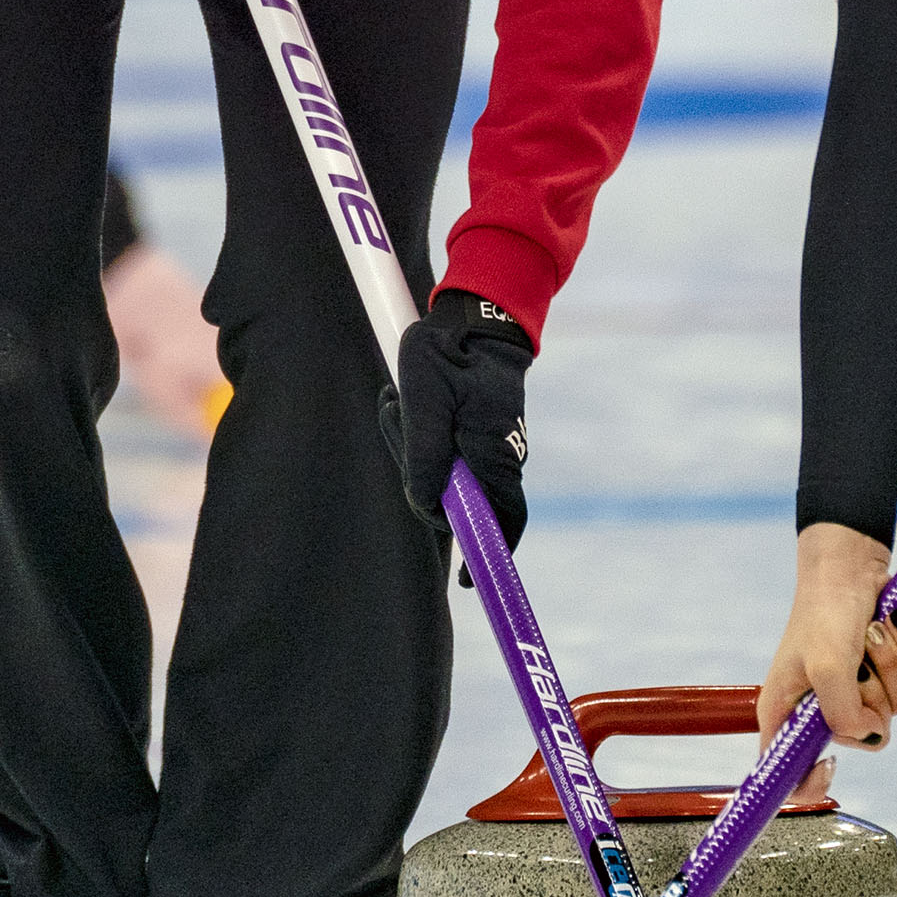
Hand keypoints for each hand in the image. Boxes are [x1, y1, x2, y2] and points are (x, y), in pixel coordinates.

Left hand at [388, 289, 530, 546]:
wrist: (472, 312)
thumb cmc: (449, 354)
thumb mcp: (425, 402)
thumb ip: (426, 457)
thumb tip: (429, 508)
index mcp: (494, 455)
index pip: (502, 522)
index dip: (486, 555)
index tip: (465, 583)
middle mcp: (498, 456)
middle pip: (456, 497)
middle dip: (417, 474)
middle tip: (394, 417)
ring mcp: (488, 443)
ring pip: (442, 471)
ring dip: (410, 446)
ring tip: (395, 401)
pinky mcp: (474, 429)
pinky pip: (441, 449)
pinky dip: (415, 433)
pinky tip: (401, 400)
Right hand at [759, 522, 896, 752]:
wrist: (850, 566)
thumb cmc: (824, 612)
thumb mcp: (829, 665)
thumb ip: (844, 713)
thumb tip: (868, 735)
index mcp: (786, 713)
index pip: (786, 772)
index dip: (807, 785)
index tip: (830, 766)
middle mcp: (820, 707)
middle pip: (865, 737)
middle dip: (871, 697)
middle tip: (857, 665)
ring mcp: (854, 690)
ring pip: (895, 707)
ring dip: (891, 667)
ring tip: (869, 634)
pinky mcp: (881, 671)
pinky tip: (888, 624)